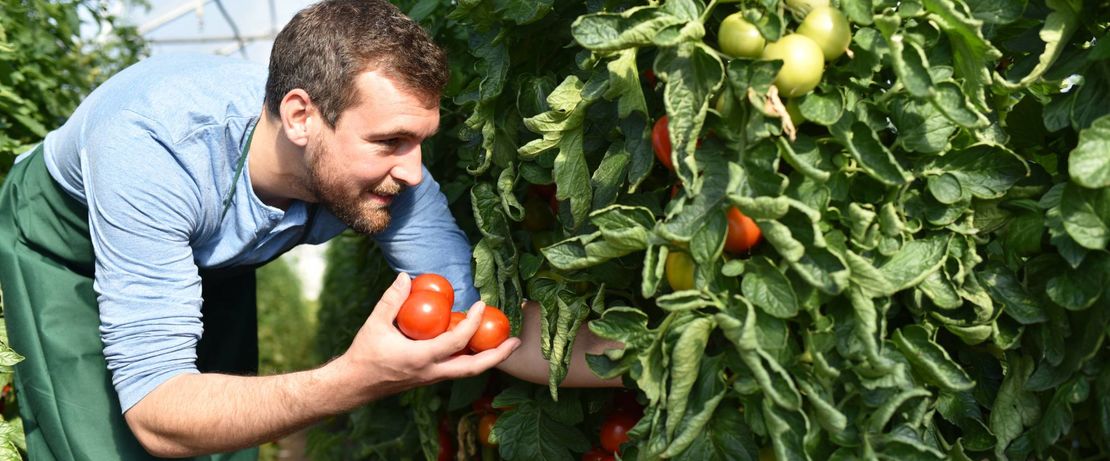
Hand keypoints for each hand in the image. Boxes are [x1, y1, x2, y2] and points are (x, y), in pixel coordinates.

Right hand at [336, 273, 520, 397]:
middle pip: (474, 368)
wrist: (355, 385)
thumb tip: (406, 277)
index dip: (473, 323)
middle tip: (516, 341)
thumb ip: (391, 300)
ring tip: (506, 344)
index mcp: (421, 358)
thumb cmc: (365, 354)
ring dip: (489, 358)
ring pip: (468, 371)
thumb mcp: (375, 324)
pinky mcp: (431, 378)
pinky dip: (472, 358)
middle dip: (497, 356)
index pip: (455, 342)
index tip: (481, 305)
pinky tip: (478, 345)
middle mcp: (432, 372)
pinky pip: (457, 369)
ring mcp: (433, 378)